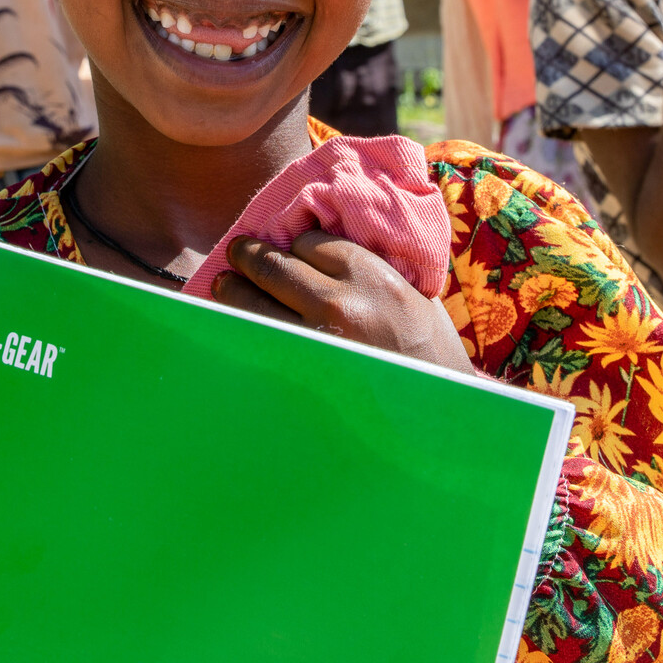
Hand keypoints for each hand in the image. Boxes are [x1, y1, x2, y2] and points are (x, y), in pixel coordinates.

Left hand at [212, 232, 473, 373]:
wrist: (438, 418)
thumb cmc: (433, 355)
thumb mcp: (417, 298)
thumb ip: (375, 270)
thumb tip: (328, 252)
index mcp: (372, 277)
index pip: (310, 244)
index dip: (296, 246)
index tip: (290, 250)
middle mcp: (339, 305)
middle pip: (274, 267)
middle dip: (249, 256)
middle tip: (236, 252)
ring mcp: (313, 342)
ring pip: (253, 304)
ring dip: (232, 290)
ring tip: (224, 284)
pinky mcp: (298, 376)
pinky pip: (257, 343)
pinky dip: (240, 328)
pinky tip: (231, 323)